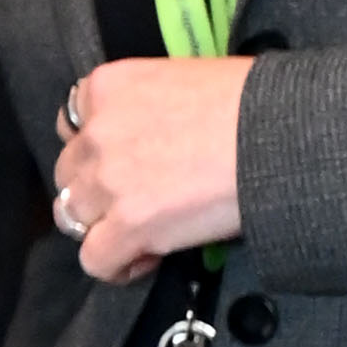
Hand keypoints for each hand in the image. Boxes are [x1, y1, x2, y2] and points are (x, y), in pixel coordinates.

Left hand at [53, 55, 249, 279]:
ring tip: (139, 232)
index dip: (95, 150)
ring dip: (102, 226)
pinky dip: (115, 265)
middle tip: (136, 200)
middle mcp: (96, 132)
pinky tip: (145, 258)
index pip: (72, 124)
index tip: (124, 163)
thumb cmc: (250, 101)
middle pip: (69, 174)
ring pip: (72, 217)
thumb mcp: (183, 80)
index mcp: (107, 86)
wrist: (278, 135)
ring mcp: (107, 180)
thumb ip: (146, 106)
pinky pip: (95, 260)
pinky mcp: (127, 225)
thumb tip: (151, 136)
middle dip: (96, 190)